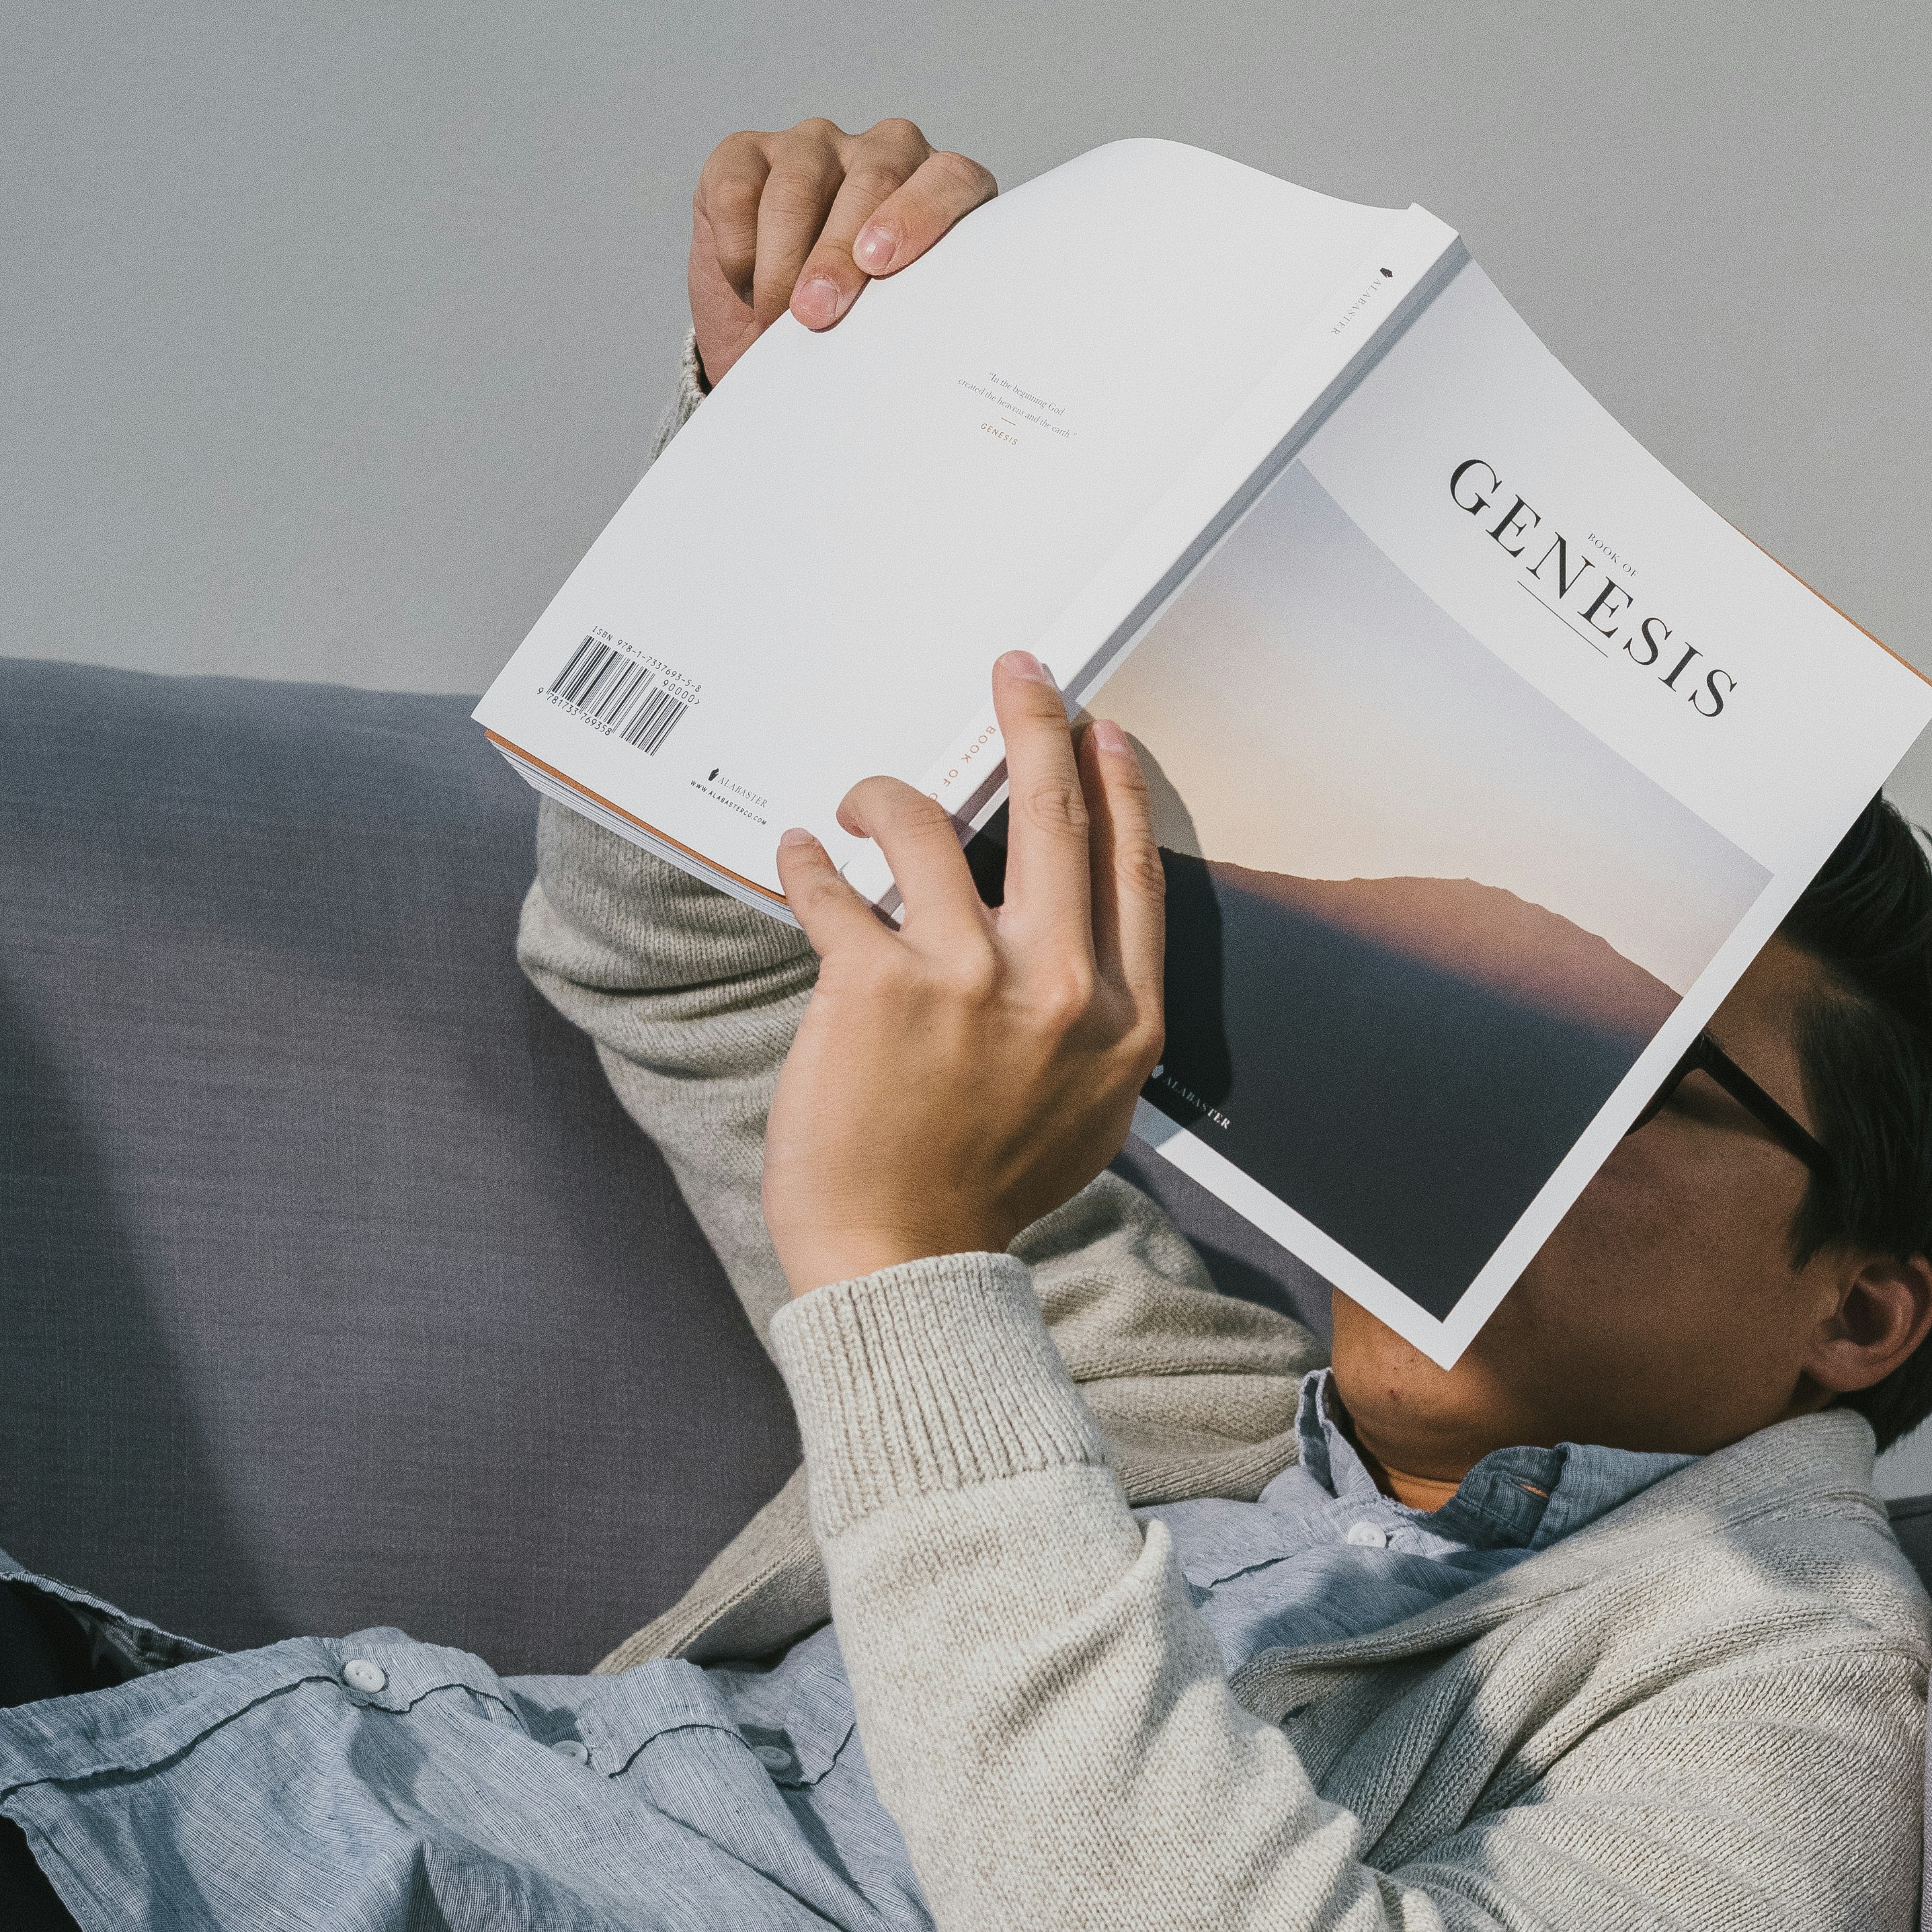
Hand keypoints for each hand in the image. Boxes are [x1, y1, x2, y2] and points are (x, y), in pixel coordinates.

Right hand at [688, 115, 995, 385]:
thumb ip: (913, 314)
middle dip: (838, 254)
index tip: (881, 265)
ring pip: (798, 186)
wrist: (768, 338)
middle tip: (816, 313)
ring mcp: (813, 146)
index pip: (951, 178)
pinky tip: (745, 283)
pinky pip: (738, 190)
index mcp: (938, 189)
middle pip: (873, 178)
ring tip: (775, 319)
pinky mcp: (744, 154)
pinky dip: (738, 250)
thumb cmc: (850, 331)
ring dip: (781, 264)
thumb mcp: (893, 330)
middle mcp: (882, 153)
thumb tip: (907, 343)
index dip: (922, 213)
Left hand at [762, 656, 1165, 1297]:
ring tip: (864, 801)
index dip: (1117, 785)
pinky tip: (801, 854)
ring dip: (890, 795)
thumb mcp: (1087, 1106)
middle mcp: (1058, 990)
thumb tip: (1068, 934)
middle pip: (1055, 815)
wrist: (906, 1260)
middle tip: (1017, 670)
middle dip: (1035, 721)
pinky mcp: (877, 988)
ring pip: (931, 828)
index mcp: (1122, 1021)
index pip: (1130, 871)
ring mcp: (968, 982)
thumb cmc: (986, 1190)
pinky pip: (836, 887)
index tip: (1098, 729)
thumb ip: (1092, 1017)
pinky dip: (811, 861)